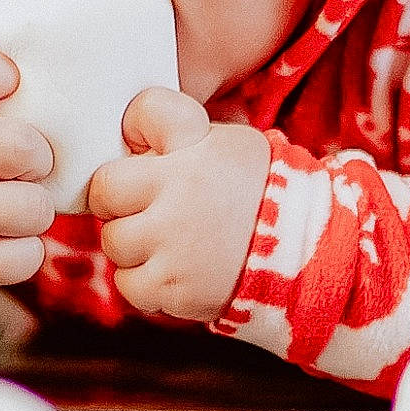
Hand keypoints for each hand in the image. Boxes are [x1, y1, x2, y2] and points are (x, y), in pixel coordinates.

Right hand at [0, 50, 55, 298]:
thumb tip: (26, 32)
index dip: (3, 74)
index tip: (7, 84)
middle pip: (22, 146)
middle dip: (38, 153)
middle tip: (26, 160)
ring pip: (35, 207)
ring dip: (35, 206)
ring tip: (15, 199)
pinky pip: (27, 258)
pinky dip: (26, 251)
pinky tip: (6, 237)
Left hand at [87, 87, 270, 322]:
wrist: (303, 247)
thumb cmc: (256, 189)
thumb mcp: (224, 141)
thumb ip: (174, 130)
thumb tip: (126, 133)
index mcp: (192, 150)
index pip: (136, 123)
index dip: (131, 146)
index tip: (144, 162)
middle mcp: (178, 195)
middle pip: (106, 194)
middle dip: (122, 201)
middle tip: (151, 207)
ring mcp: (173, 246)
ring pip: (114, 242)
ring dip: (133, 243)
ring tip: (170, 240)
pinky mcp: (173, 287)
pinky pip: (127, 284)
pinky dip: (144, 280)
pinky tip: (175, 267)